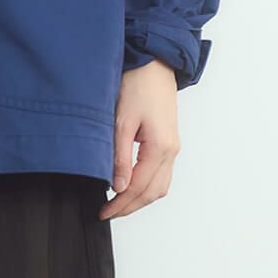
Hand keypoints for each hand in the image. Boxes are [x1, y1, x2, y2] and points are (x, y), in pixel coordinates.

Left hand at [99, 59, 180, 219]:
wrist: (154, 64)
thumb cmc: (138, 86)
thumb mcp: (122, 122)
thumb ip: (120, 157)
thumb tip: (118, 186)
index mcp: (161, 147)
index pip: (139, 188)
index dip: (121, 204)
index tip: (104, 212)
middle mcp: (171, 150)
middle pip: (153, 193)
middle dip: (130, 207)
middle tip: (108, 213)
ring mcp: (173, 148)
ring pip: (160, 187)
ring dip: (140, 200)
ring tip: (118, 205)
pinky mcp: (169, 144)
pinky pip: (162, 175)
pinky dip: (147, 188)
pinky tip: (131, 188)